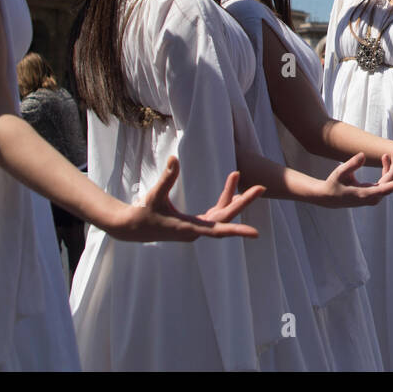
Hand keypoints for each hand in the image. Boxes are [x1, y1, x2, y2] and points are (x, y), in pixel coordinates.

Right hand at [106, 159, 262, 241]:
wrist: (131, 228)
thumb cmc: (142, 213)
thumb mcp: (154, 195)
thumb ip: (166, 178)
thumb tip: (173, 158)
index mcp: (190, 228)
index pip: (219, 230)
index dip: (238, 230)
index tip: (256, 233)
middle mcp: (197, 230)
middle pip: (226, 216)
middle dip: (244, 201)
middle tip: (261, 187)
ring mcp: (197, 228)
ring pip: (221, 212)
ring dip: (232, 196)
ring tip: (236, 174)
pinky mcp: (194, 224)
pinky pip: (215, 212)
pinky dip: (224, 199)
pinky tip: (231, 188)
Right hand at [318, 150, 392, 206]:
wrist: (330, 198)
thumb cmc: (334, 184)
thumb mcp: (340, 173)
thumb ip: (351, 165)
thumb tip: (363, 155)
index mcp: (365, 194)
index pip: (384, 189)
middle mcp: (373, 197)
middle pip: (391, 180)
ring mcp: (375, 195)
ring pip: (389, 179)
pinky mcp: (375, 192)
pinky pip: (385, 180)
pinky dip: (386, 168)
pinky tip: (385, 157)